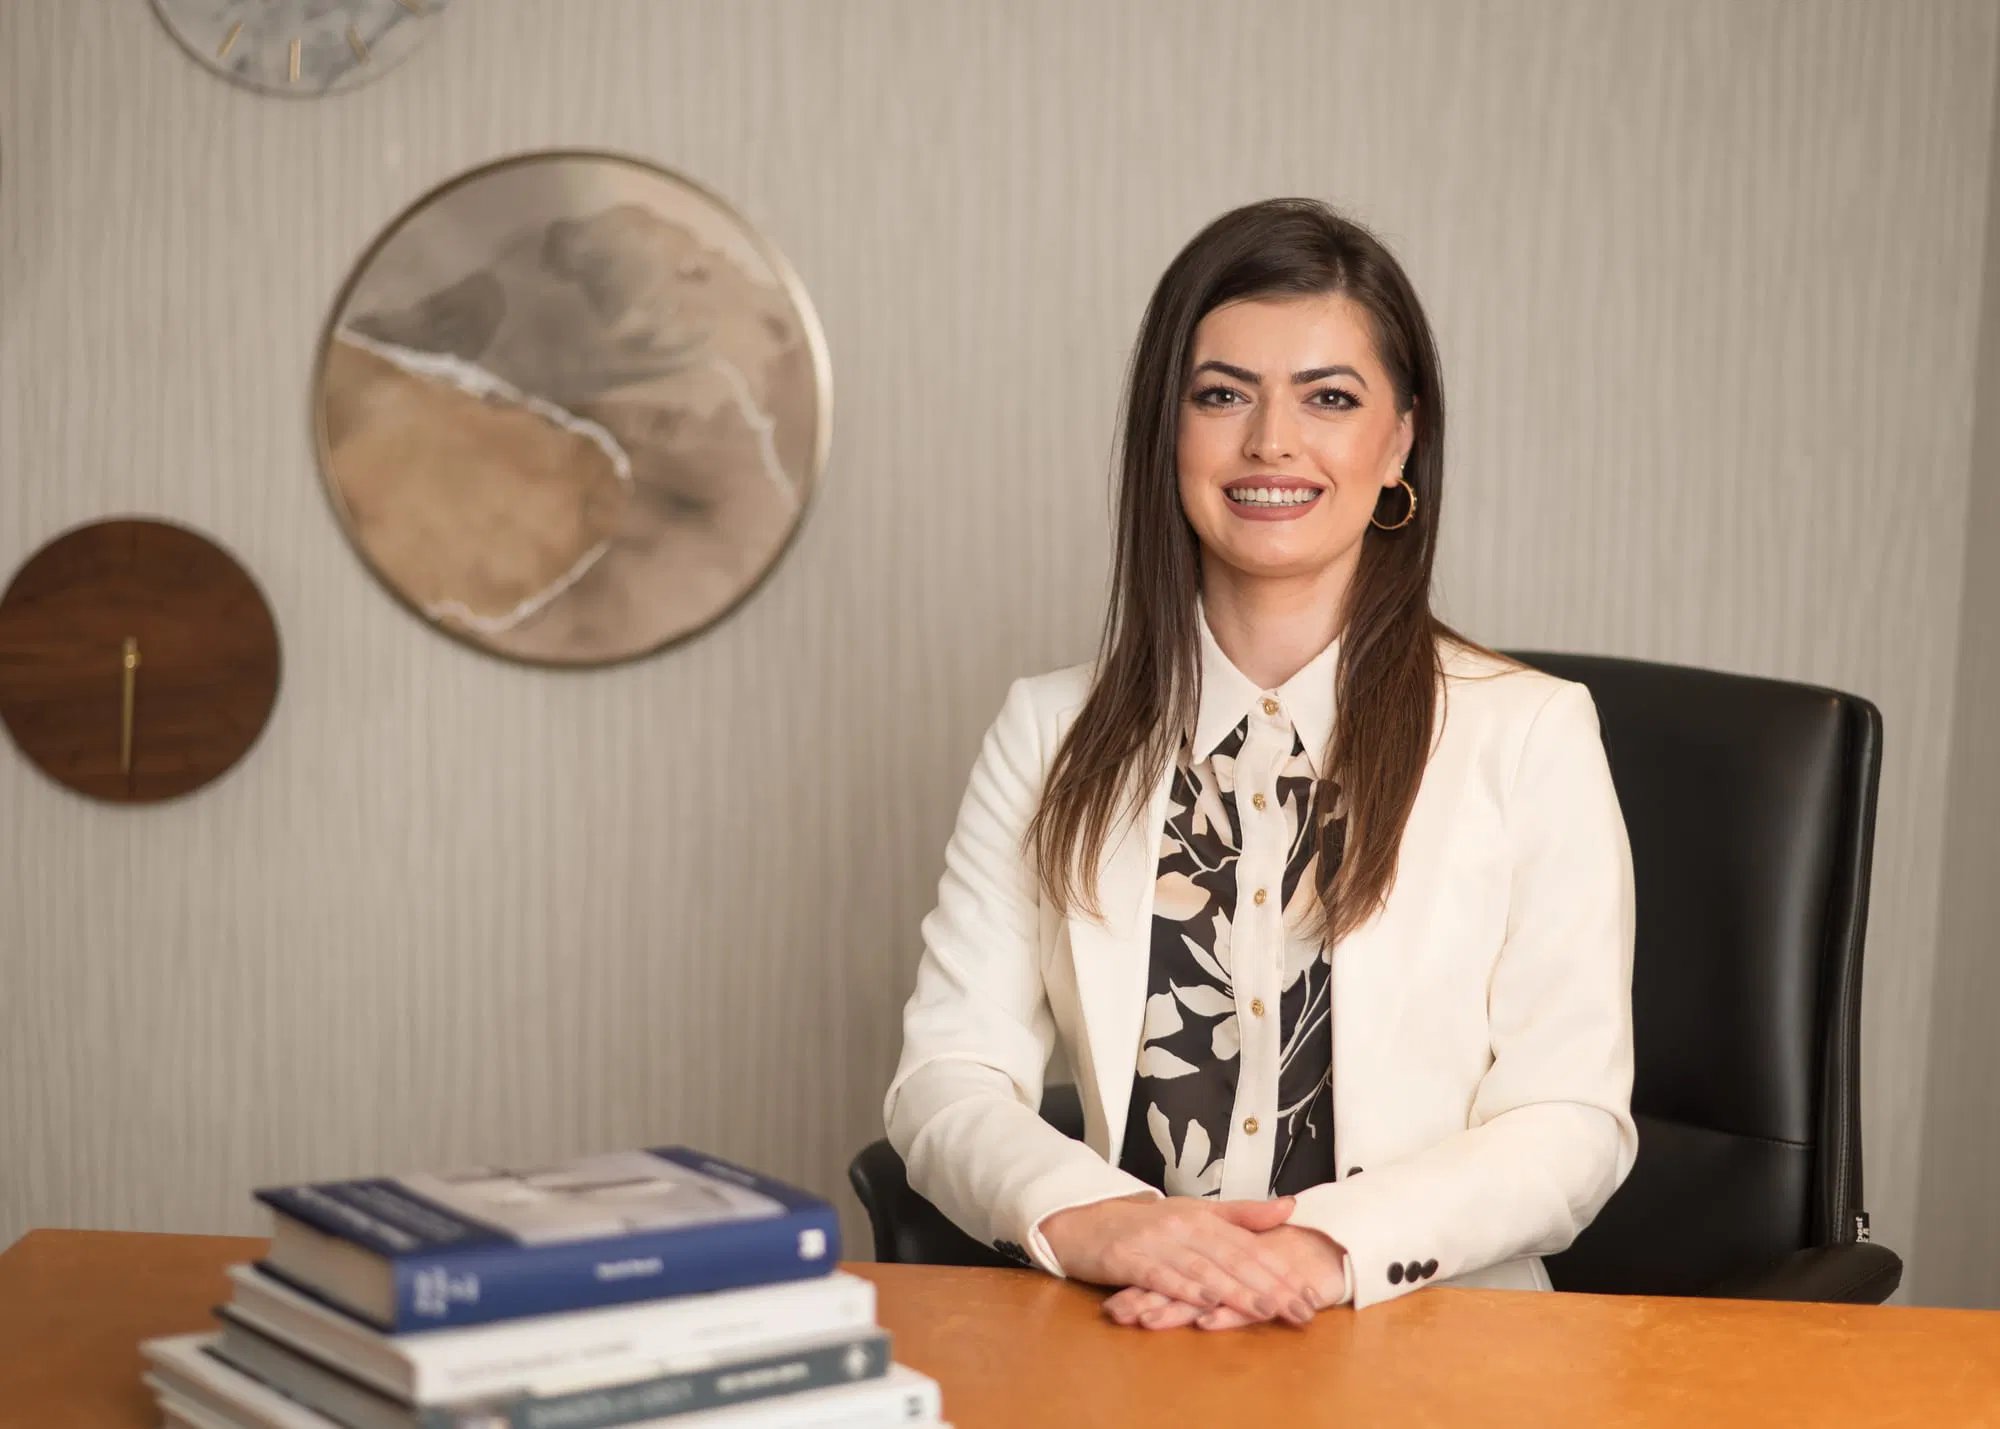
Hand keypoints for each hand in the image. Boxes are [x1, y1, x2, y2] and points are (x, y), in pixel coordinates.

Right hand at [1040, 1193, 1318, 1325]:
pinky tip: (1206, 1302)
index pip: (1251, 1246)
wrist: (1085, 1224)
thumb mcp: (1195, 1214)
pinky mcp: (1128, 1258)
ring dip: (1237, 1291)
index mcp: (1203, 1217)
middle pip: (1233, 1259)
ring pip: (1203, 1269)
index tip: (1311, 1292)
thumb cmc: (1145, 1224)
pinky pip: (1160, 1276)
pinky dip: (1184, 1289)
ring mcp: (1156, 1241)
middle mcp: (1183, 1226)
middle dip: (1270, 1286)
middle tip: (1301, 1309)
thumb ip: (1243, 1214)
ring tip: (1267, 1309)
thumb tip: (1291, 1205)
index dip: (1282, 1270)